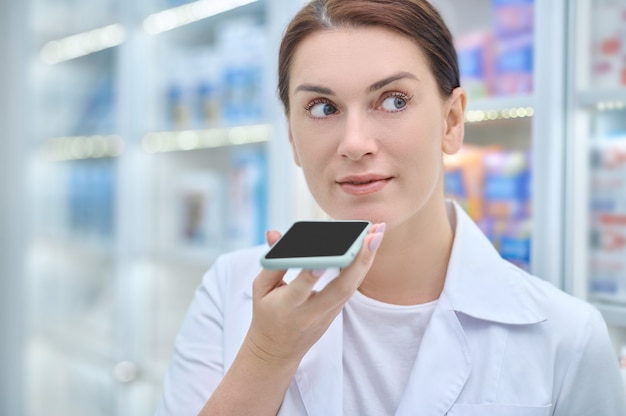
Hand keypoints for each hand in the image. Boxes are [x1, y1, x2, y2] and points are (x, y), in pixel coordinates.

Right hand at [244, 223, 384, 365]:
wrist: (278, 350)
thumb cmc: (267, 313)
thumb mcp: (261, 289)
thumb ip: (272, 261)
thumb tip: (275, 233)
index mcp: (287, 307)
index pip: (301, 289)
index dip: (311, 275)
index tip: (323, 259)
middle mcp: (311, 312)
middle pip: (340, 288)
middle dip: (358, 260)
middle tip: (373, 235)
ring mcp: (328, 314)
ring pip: (351, 287)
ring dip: (366, 260)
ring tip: (377, 232)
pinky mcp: (337, 312)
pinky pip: (351, 287)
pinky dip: (361, 266)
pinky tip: (370, 246)